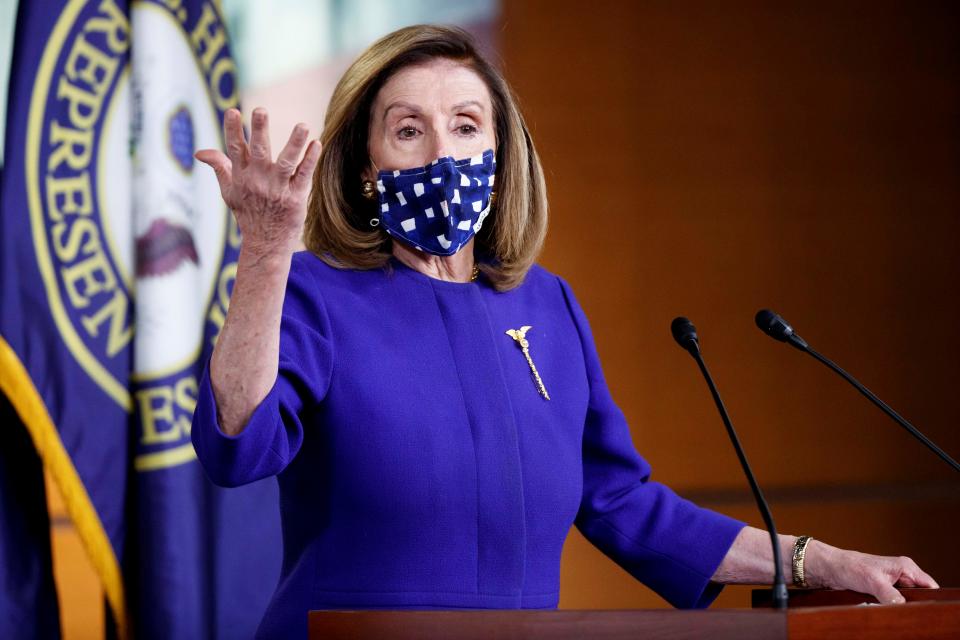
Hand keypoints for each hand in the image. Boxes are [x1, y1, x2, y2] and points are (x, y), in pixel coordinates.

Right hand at [195, 107, 320, 257]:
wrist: (266, 244)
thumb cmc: (248, 215)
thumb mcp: (229, 192)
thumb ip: (218, 167)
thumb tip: (199, 151)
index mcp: (242, 177)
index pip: (235, 149)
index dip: (233, 130)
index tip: (232, 111)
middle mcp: (259, 181)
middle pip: (259, 152)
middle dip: (259, 131)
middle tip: (260, 110)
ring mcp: (278, 189)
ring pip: (286, 162)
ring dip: (294, 143)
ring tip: (303, 126)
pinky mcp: (296, 198)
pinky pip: (304, 176)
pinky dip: (310, 160)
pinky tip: (316, 144)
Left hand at [805, 540, 939, 603]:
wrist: (832, 569)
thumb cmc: (850, 566)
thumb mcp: (872, 581)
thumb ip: (889, 594)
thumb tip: (902, 606)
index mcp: (906, 568)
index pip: (930, 586)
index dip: (930, 599)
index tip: (925, 610)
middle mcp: (903, 575)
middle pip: (920, 595)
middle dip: (914, 605)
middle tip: (906, 612)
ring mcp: (895, 583)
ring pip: (907, 601)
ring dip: (901, 607)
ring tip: (892, 610)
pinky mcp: (886, 590)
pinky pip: (895, 603)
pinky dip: (892, 608)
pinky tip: (887, 610)